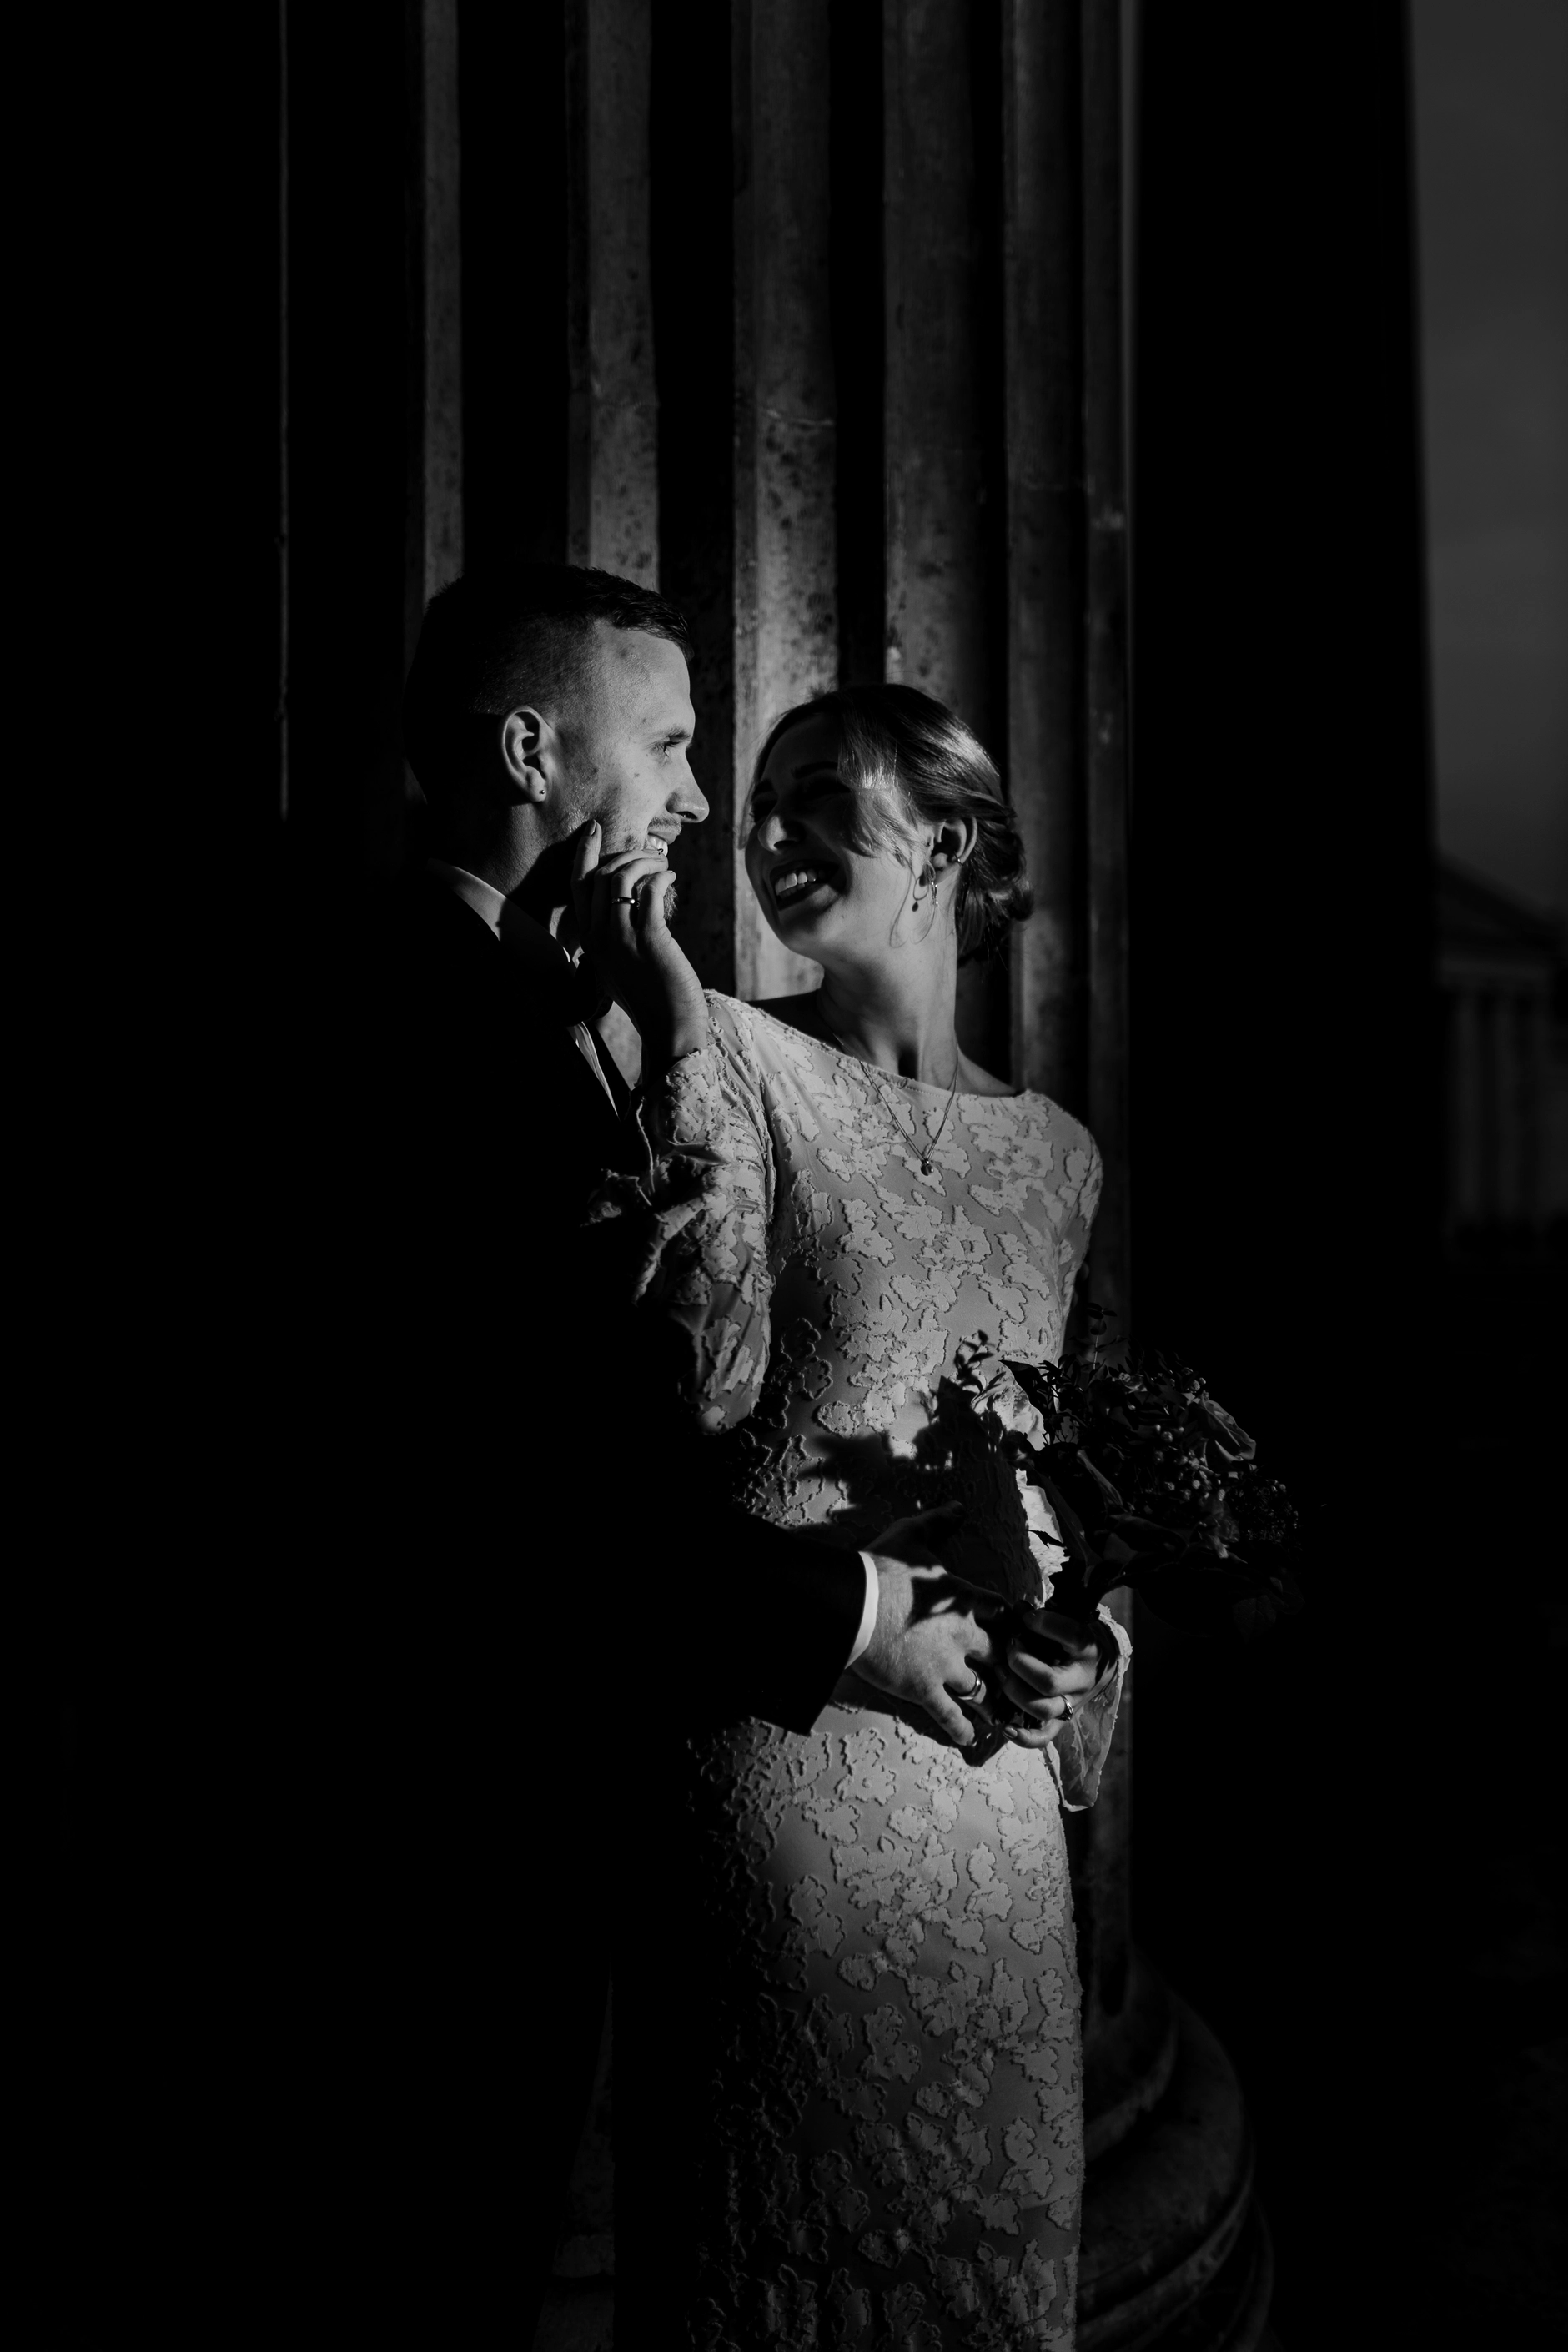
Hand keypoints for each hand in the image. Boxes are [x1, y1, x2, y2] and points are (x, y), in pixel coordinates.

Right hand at [570, 820, 708, 1067]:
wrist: (670, 1027)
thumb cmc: (652, 999)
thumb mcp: (621, 969)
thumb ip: (614, 942)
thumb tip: (630, 905)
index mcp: (589, 944)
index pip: (577, 888)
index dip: (584, 855)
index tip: (593, 830)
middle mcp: (599, 938)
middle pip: (598, 876)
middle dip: (624, 854)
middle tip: (649, 851)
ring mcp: (621, 938)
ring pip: (621, 878)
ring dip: (644, 861)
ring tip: (663, 864)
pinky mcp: (649, 938)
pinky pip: (649, 890)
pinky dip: (661, 876)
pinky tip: (671, 878)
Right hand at [852, 1505, 997, 1747]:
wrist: (853, 1604)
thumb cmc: (882, 1567)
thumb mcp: (913, 1534)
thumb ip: (941, 1521)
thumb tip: (960, 1507)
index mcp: (965, 1600)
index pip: (1004, 1612)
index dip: (1011, 1621)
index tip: (1016, 1630)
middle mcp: (964, 1635)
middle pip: (1001, 1655)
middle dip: (1009, 1666)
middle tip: (1018, 1677)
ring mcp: (945, 1666)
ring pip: (982, 1691)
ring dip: (993, 1703)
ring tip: (1003, 1716)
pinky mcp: (924, 1689)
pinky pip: (951, 1715)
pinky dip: (961, 1729)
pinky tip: (968, 1739)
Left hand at [994, 1608, 1107, 1749]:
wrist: (1102, 1663)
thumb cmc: (1078, 1637)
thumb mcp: (1069, 1620)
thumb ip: (1044, 1615)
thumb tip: (1018, 1608)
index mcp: (1088, 1649)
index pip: (1071, 1635)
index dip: (1044, 1623)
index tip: (1026, 1616)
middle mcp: (1082, 1679)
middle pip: (1048, 1681)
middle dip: (1019, 1664)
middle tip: (1008, 1646)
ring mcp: (1072, 1703)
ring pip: (1041, 1709)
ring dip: (1014, 1692)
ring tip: (1000, 1672)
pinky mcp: (1063, 1720)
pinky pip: (1044, 1737)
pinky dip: (1023, 1737)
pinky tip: (1004, 1728)